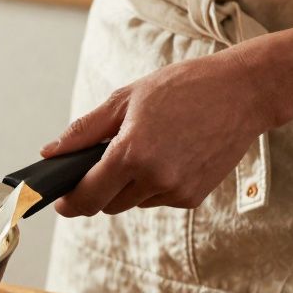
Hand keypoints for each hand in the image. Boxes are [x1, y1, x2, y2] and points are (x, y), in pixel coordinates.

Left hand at [42, 49, 274, 215]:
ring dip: (128, 185)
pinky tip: (168, 155)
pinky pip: (159, 199)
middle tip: (103, 160)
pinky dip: (154, 184)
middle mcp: (155, 178)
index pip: (87, 196)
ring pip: (133, 202)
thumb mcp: (125, 99)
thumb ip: (84, 130)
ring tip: (145, 147)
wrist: (243, 93)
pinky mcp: (194, 197)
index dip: (70, 201)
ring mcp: (177, 191)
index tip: (61, 201)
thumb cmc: (183, 88)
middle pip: (107, 204)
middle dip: (98, 188)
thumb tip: (50, 152)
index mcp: (132, 154)